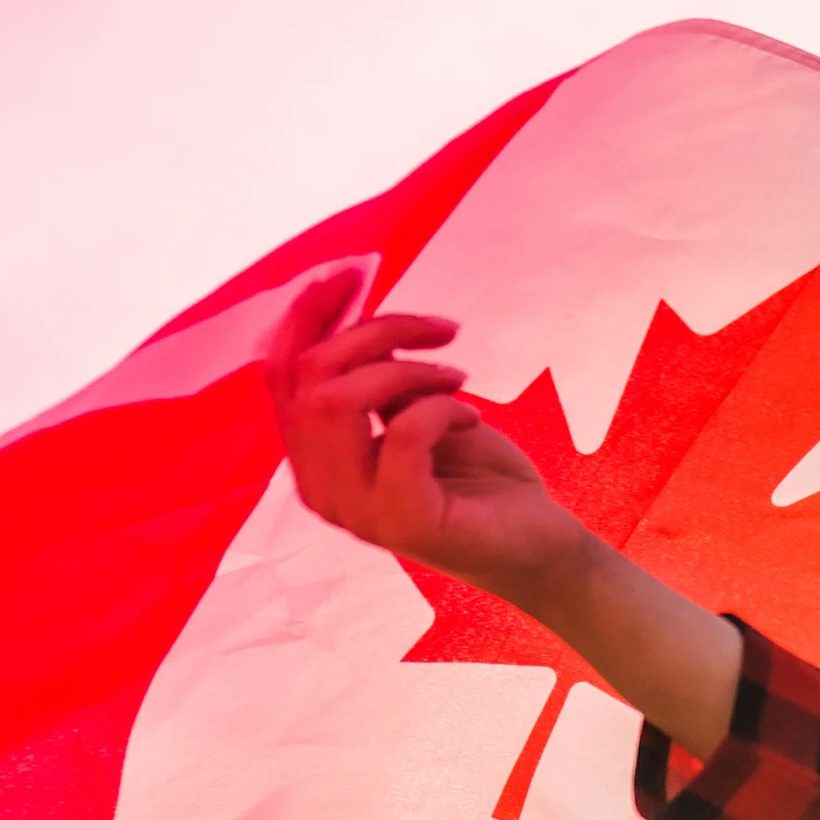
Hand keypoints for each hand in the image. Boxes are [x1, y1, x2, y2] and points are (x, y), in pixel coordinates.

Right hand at [265, 270, 595, 614]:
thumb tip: (351, 310)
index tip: (351, 273)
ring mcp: (357, 510)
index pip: (281, 374)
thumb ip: (377, 375)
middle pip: (308, 377)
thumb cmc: (480, 479)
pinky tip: (470, 414)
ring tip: (457, 376)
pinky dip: (439, 407)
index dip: (308, 315)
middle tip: (441, 332)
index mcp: (314, 460)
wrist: (538, 546)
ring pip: (339, 400)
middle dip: (374, 334)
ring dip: (407, 370)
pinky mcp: (404, 520)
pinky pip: (402, 433)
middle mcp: (321, 489)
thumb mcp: (419, 411)